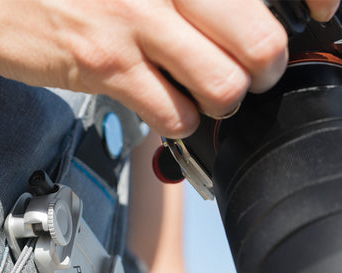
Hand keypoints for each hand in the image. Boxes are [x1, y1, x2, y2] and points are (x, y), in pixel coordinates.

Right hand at [0, 0, 339, 137]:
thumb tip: (221, 21)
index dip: (294, 19)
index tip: (288, 39)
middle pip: (258, 40)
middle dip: (261, 71)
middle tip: (247, 77)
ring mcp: (135, 24)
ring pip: (221, 85)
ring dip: (220, 102)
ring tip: (204, 99)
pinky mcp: (107, 68)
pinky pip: (172, 113)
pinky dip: (178, 123)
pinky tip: (165, 111)